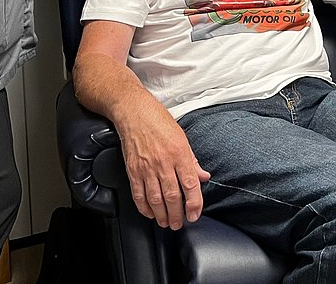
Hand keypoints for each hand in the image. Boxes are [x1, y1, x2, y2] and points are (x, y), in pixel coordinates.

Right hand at [117, 101, 210, 228]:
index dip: (194, 204)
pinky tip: (150, 213)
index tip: (195, 214)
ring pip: (156, 199)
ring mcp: (147, 168)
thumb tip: (203, 176)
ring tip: (166, 222)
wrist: (134, 112)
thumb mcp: (182, 137)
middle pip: (173, 196)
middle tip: (179, 224)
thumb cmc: (159, 121)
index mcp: (180, 153)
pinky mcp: (133, 170)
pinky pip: (138, 194)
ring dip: (162, 215)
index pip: (190, 184)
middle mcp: (164, 162)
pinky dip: (144, 207)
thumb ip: (192, 161)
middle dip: (177, 215)